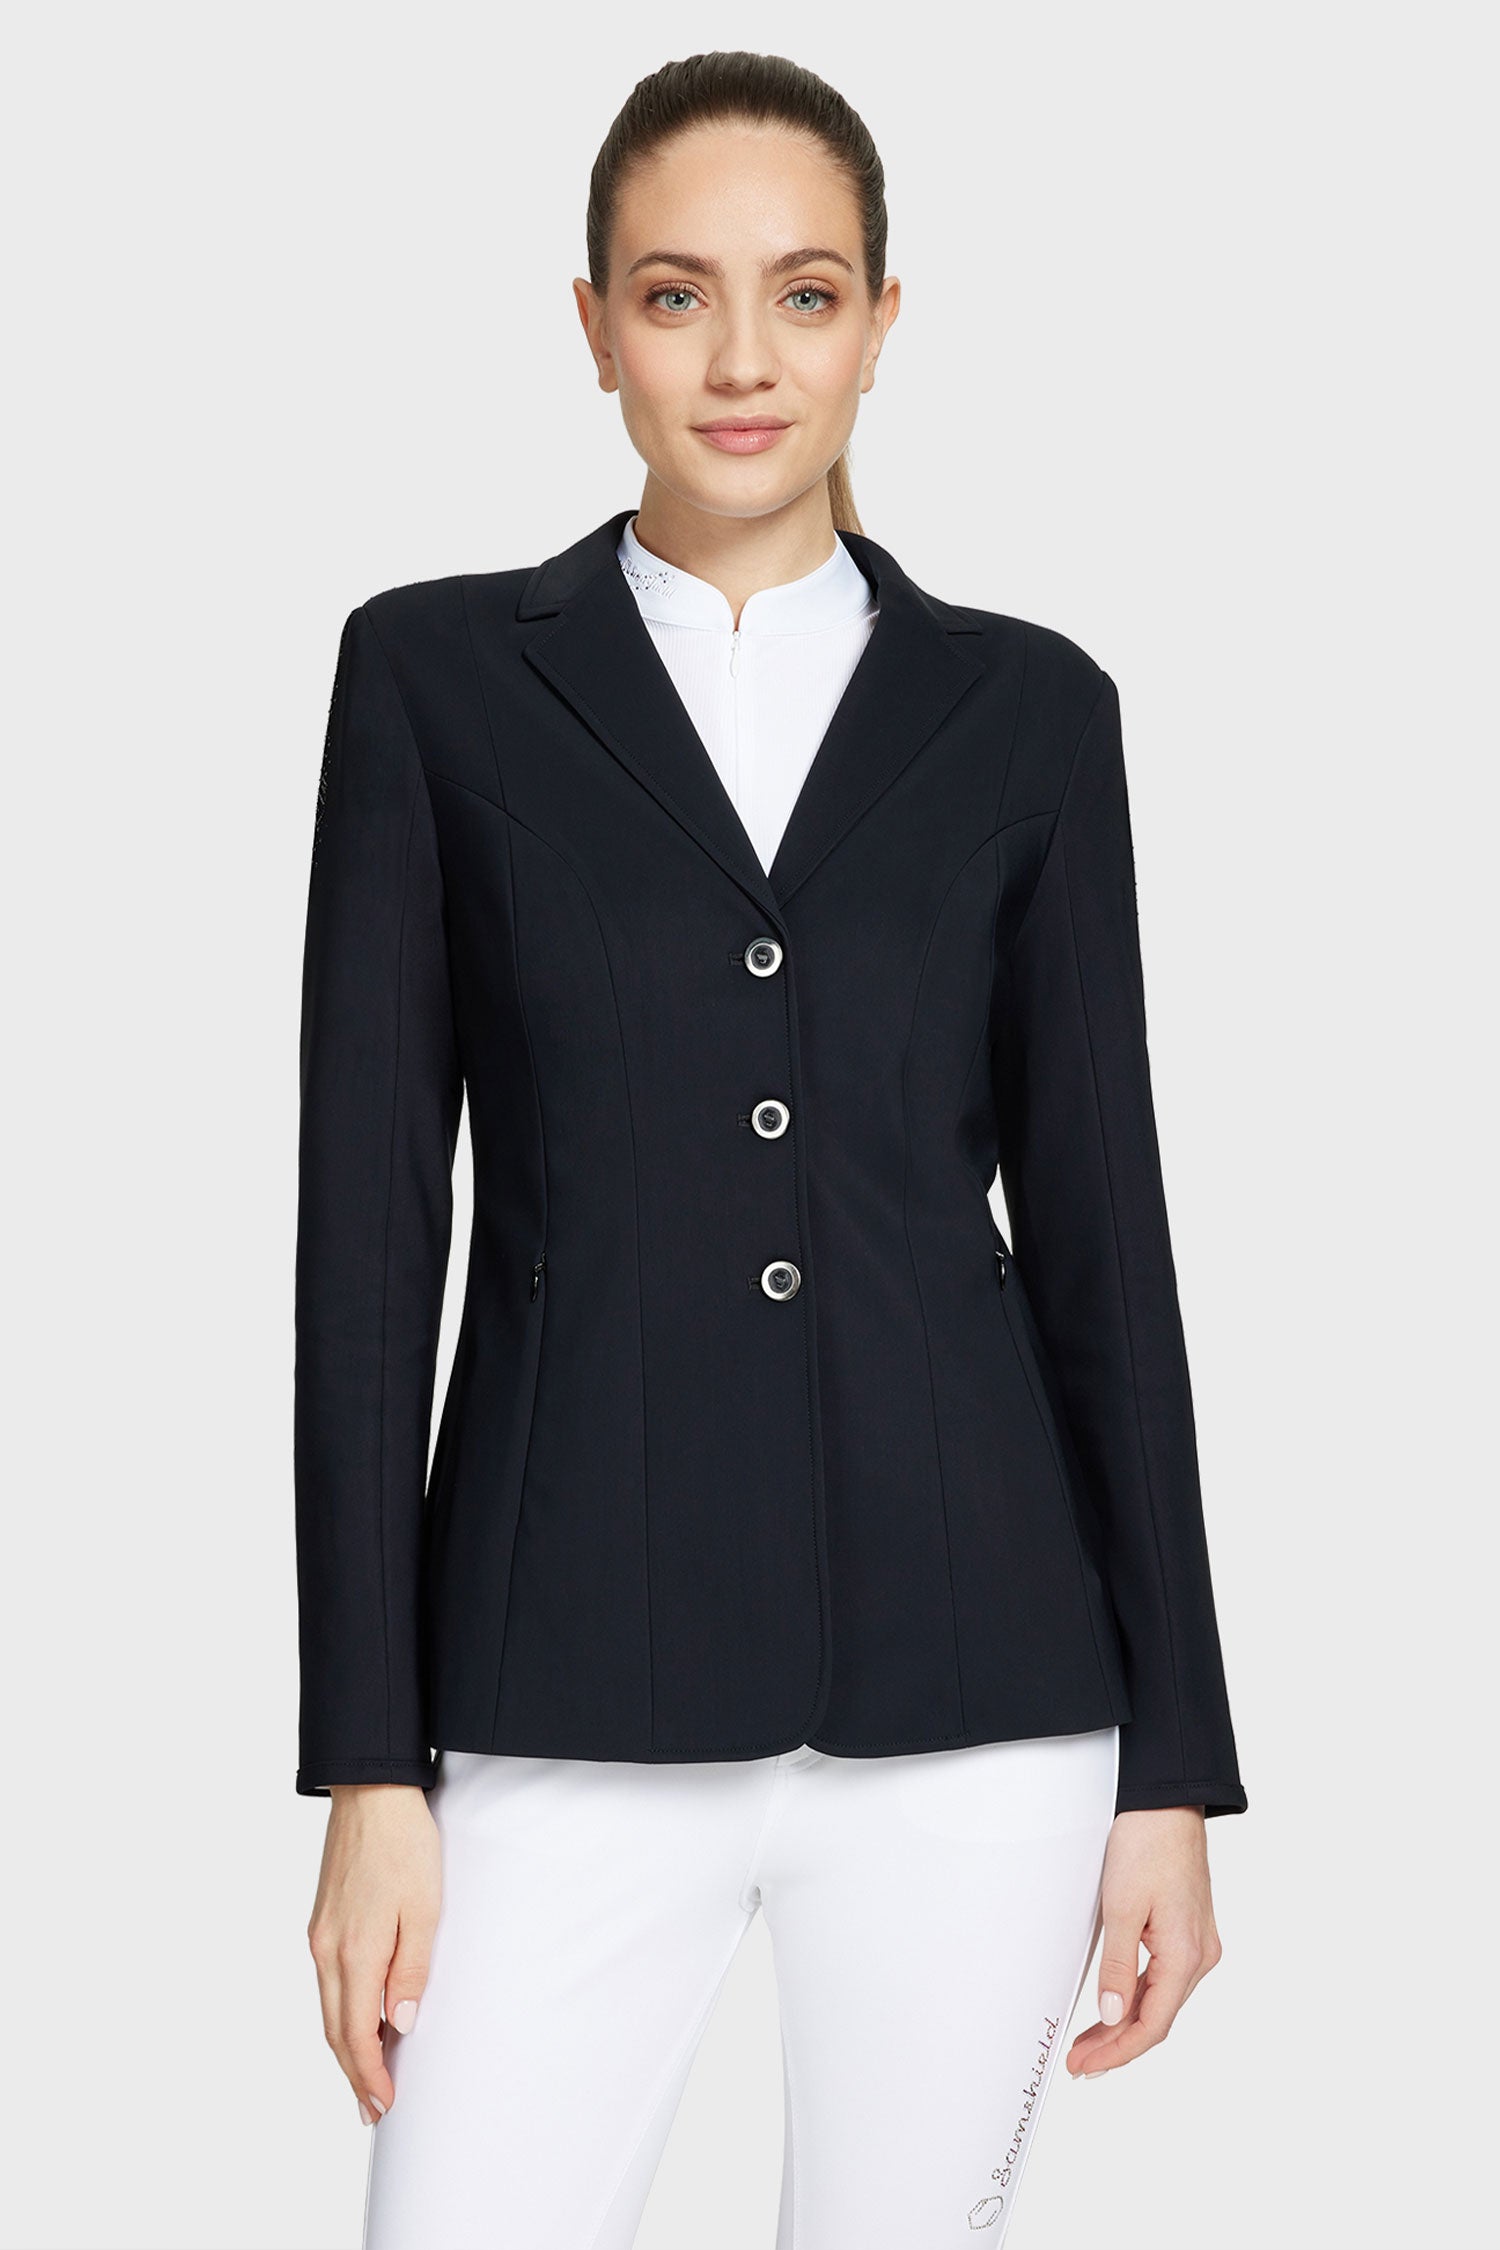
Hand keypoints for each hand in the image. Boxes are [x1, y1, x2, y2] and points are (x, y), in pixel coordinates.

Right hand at [307, 1784, 440, 2123]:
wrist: (370, 1792)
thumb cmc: (404, 1844)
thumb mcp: (424, 1907)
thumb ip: (412, 1968)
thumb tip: (401, 2023)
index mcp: (354, 1952)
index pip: (357, 2034)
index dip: (369, 2075)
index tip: (384, 2104)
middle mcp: (326, 1950)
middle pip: (335, 2030)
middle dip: (353, 2074)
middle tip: (372, 2110)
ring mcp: (319, 1935)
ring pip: (328, 2008)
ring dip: (345, 2046)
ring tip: (366, 2076)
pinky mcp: (321, 1921)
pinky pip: (327, 1983)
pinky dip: (341, 2012)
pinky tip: (358, 2019)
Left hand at [1066, 1806, 1221, 2078]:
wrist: (1166, 1802)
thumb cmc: (1147, 1844)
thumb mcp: (1121, 1907)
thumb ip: (1117, 1967)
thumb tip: (1110, 2015)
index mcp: (1187, 1954)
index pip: (1152, 2025)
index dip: (1118, 2051)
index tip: (1087, 2065)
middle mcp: (1200, 1955)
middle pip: (1157, 2017)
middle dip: (1117, 2043)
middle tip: (1080, 2061)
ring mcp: (1197, 1943)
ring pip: (1160, 1999)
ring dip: (1125, 2022)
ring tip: (1090, 2041)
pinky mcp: (1187, 1929)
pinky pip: (1163, 1977)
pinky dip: (1137, 1996)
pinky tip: (1116, 2005)